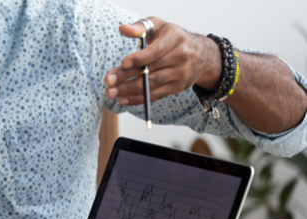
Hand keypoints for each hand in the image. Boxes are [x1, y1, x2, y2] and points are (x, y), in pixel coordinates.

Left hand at [104, 17, 220, 104]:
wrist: (202, 54)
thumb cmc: (172, 38)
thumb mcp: (158, 26)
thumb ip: (140, 27)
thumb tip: (123, 29)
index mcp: (175, 38)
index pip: (156, 51)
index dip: (139, 58)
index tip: (123, 63)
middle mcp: (181, 57)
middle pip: (150, 70)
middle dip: (127, 76)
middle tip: (108, 81)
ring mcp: (180, 74)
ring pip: (152, 84)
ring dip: (129, 90)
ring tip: (111, 92)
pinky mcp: (177, 87)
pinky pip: (156, 95)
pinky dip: (138, 99)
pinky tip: (123, 99)